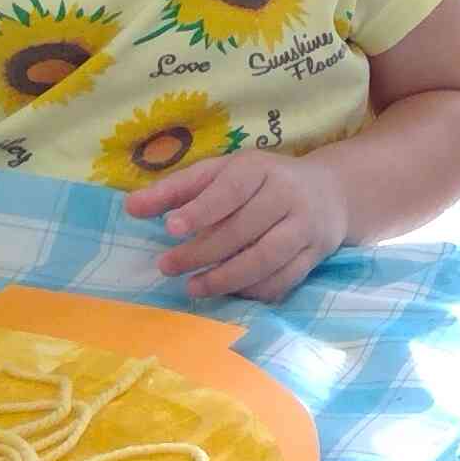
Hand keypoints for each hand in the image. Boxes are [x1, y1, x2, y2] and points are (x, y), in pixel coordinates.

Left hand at [128, 151, 353, 302]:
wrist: (329, 191)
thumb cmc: (260, 181)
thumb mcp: (220, 173)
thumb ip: (176, 189)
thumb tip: (130, 207)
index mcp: (261, 168)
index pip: (231, 189)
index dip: (201, 210)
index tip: (170, 228)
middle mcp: (288, 194)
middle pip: (243, 229)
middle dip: (202, 252)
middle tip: (168, 266)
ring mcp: (306, 226)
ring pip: (266, 258)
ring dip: (226, 278)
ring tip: (194, 287)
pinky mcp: (316, 254)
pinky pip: (284, 280)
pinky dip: (253, 291)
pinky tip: (229, 292)